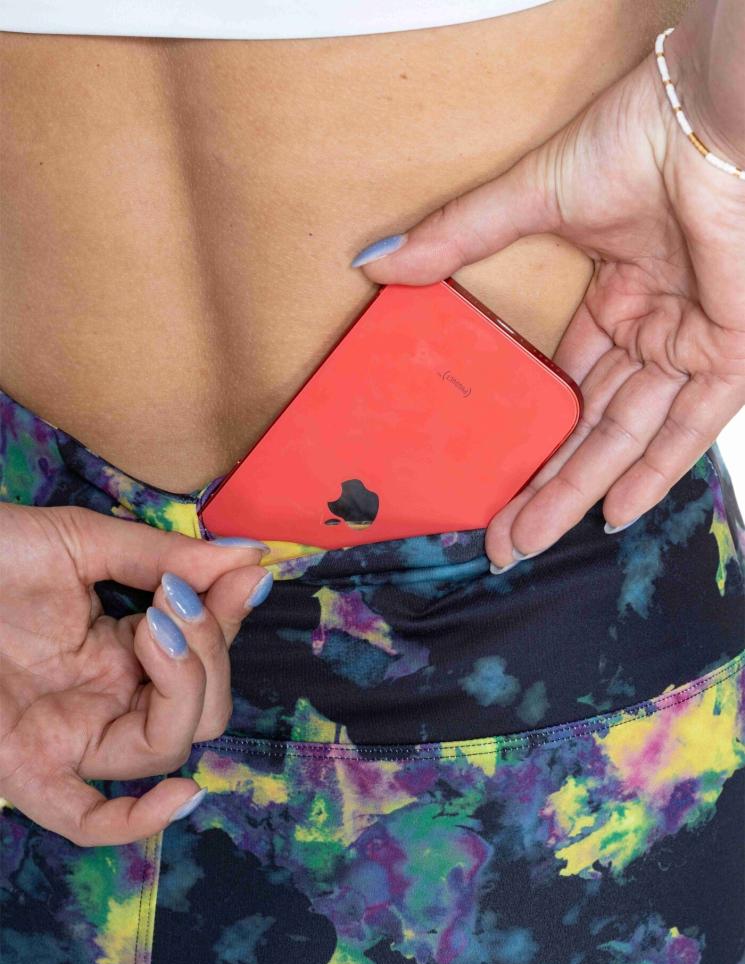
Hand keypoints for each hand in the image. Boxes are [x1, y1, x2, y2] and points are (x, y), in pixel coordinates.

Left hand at [0, 502, 269, 845]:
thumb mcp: (84, 542)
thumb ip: (164, 557)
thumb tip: (253, 559)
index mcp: (124, 646)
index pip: (204, 656)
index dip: (228, 621)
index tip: (243, 575)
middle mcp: (106, 697)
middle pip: (199, 711)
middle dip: (209, 655)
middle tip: (177, 601)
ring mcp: (69, 736)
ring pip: (162, 749)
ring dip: (183, 690)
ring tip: (153, 629)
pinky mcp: (24, 767)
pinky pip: (85, 818)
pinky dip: (137, 820)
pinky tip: (179, 795)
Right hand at [354, 43, 744, 568]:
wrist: (703, 118)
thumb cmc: (634, 138)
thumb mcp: (532, 198)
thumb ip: (457, 239)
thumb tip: (377, 263)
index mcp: (617, 297)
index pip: (567, 384)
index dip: (529, 429)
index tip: (489, 472)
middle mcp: (653, 329)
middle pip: (590, 424)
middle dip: (545, 483)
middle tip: (500, 536)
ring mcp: (690, 342)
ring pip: (630, 434)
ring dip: (581, 489)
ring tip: (529, 539)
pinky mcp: (730, 349)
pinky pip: (690, 426)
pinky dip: (655, 470)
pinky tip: (611, 514)